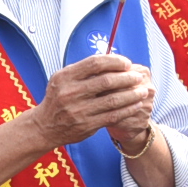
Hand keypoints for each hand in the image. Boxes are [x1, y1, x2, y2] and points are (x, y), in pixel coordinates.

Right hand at [33, 55, 156, 148]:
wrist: (45, 126)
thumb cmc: (59, 98)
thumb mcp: (63, 79)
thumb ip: (84, 70)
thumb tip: (113, 60)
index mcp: (65, 77)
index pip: (95, 63)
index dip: (115, 61)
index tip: (127, 63)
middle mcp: (70, 93)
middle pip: (107, 81)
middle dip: (127, 78)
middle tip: (138, 76)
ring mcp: (78, 110)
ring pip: (113, 100)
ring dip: (132, 94)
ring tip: (143, 90)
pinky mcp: (86, 125)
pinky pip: (113, 116)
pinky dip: (127, 109)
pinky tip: (136, 105)